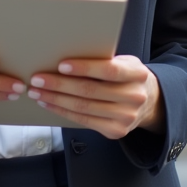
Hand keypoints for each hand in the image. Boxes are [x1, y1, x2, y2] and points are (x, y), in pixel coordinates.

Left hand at [27, 55, 162, 139]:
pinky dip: (63, 111)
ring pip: (83, 107)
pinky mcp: (115, 131)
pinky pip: (84, 121)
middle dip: (59, 84)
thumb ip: (104, 60)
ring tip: (38, 92)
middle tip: (38, 79)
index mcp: (137, 74)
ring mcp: (126, 117)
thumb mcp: (124, 62)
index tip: (61, 65)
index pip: (109, 70)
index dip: (85, 68)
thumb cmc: (127, 76)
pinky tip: (50, 103)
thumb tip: (66, 56)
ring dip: (56, 99)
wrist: (149, 101)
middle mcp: (134, 97)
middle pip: (90, 90)